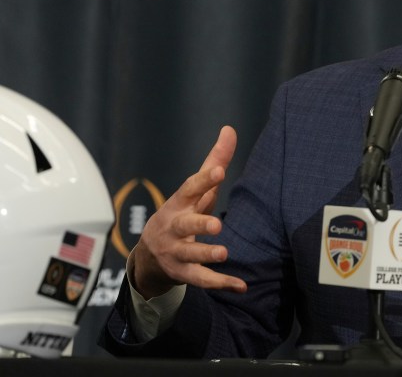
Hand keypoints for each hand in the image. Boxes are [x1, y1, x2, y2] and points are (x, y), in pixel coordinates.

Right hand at [131, 126, 247, 298]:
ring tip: (225, 253)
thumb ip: (214, 162)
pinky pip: (201, 281)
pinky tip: (241, 285)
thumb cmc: (181, 214)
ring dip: (206, 255)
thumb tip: (229, 129)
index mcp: (179, 203)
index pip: (190, 189)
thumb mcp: (195, 191)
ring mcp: (175, 252)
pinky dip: (221, 283)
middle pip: (184, 225)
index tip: (219, 171)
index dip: (204, 180)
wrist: (148, 257)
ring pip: (190, 255)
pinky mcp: (182, 274)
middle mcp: (174, 228)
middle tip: (216, 224)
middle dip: (199, 224)